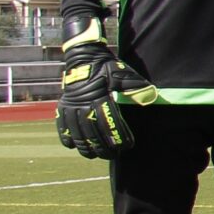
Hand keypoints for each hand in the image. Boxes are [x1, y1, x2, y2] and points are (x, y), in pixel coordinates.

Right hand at [56, 14, 133, 158]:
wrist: (83, 57)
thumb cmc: (107, 66)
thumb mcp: (122, 73)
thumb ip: (135, 86)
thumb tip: (152, 95)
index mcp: (100, 97)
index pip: (110, 122)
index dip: (118, 136)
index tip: (126, 146)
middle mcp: (84, 104)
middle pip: (92, 131)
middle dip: (101, 147)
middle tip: (111, 156)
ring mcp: (71, 105)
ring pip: (76, 131)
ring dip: (84, 146)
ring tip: (92, 155)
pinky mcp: (63, 105)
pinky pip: (62, 124)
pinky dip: (66, 136)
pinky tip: (72, 146)